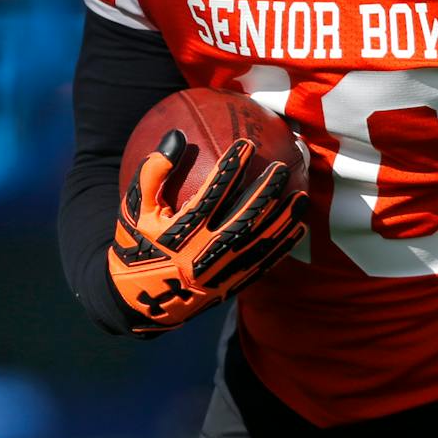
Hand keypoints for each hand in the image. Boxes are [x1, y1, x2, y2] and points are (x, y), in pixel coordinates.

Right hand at [109, 128, 306, 334]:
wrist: (140, 301)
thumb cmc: (136, 244)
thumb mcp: (134, 208)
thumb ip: (153, 172)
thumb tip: (176, 136)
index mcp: (181, 232)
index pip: (211, 195)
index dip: (231, 169)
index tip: (247, 145)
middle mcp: (204, 253)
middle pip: (243, 219)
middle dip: (265, 193)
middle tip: (281, 168)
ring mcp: (220, 272)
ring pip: (258, 243)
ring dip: (282, 220)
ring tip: (302, 196)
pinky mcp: (231, 285)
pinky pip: (262, 265)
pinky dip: (282, 246)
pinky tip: (299, 228)